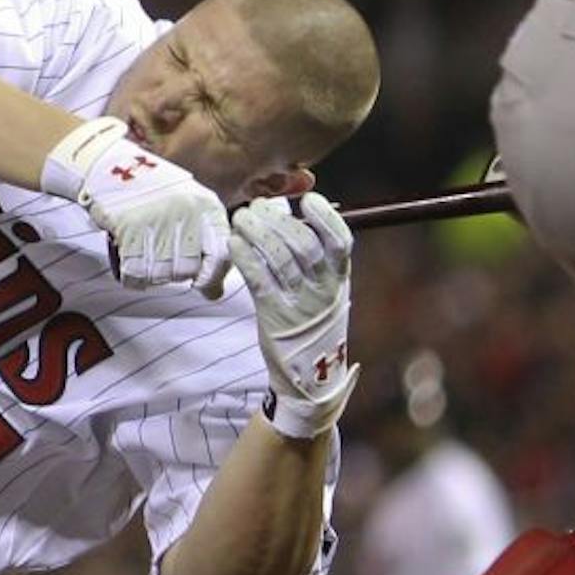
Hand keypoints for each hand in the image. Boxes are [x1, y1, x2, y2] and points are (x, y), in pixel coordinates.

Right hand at [40, 117, 230, 296]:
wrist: (112, 167)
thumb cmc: (153, 193)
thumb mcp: (188, 207)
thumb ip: (205, 245)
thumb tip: (214, 291)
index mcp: (206, 205)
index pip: (220, 254)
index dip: (212, 277)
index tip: (202, 285)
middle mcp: (185, 211)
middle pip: (187, 269)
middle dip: (175, 274)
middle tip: (162, 262)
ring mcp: (157, 219)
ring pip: (161, 274)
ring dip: (152, 275)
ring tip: (144, 260)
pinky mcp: (129, 226)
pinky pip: (136, 272)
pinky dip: (133, 278)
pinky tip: (130, 268)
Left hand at [231, 193, 355, 438]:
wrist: (308, 376)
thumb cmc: (313, 323)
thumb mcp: (327, 291)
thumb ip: (318, 259)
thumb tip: (296, 215)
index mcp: (340, 279)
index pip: (341, 241)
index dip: (326, 217)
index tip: (308, 199)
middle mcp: (323, 289)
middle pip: (304, 244)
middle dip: (279, 220)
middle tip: (258, 206)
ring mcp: (300, 303)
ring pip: (279, 259)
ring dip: (258, 233)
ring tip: (241, 218)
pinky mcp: (274, 316)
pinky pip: (259, 280)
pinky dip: (246, 258)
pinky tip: (234, 242)